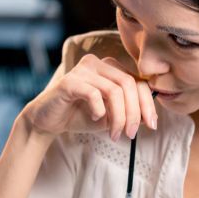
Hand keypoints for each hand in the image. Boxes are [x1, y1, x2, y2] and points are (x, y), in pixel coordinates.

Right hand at [22, 54, 155, 141]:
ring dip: (119, 117)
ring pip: (114, 91)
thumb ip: (129, 112)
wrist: (48, 121)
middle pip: (129, 84)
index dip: (148, 104)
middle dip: (133, 113)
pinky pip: (94, 94)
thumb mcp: (110, 116)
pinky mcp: (70, 81)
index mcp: (110, 67)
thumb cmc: (80, 116)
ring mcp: (83, 70)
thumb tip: (149, 117)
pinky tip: (94, 119)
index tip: (151, 125)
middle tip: (130, 134)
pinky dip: (99, 111)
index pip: (138, 81)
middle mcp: (98, 63)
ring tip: (114, 134)